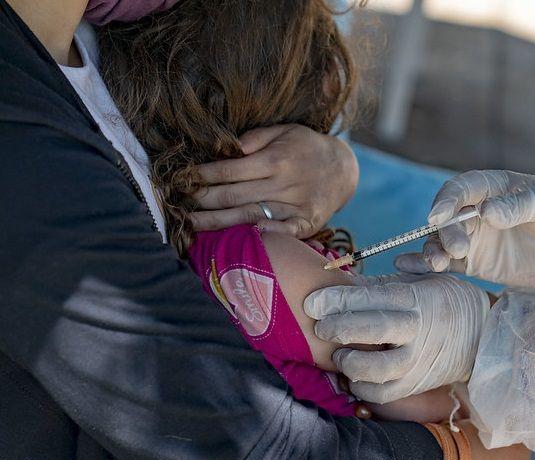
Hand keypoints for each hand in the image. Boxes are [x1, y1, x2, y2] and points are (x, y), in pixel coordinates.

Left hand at [190, 125, 357, 237]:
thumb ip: (255, 138)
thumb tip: (227, 147)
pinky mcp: (307, 221)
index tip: (181, 180)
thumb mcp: (285, 130)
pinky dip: (268, 235)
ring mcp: (295, 205)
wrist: (344, 168)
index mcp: (275, 159)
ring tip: (191, 226)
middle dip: (201, 200)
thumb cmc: (307, 147)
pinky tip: (247, 238)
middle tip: (175, 204)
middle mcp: (283, 183)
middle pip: (234, 195)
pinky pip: (285, 231)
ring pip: (250, 215)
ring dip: (219, 223)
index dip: (202, 175)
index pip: (229, 169)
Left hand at [303, 273, 489, 403]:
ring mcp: (419, 360)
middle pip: (374, 329)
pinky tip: (354, 377)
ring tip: (340, 357)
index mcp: (417, 298)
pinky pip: (385, 393)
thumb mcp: (423, 280)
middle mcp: (418, 329)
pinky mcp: (417, 384)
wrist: (482, 334)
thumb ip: (386, 282)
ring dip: (351, 363)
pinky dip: (363, 388)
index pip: (374, 297)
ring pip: (379, 369)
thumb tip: (345, 280)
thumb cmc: (442, 301)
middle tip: (321, 328)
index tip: (313, 302)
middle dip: (341, 328)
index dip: (340, 299)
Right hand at [396, 170, 534, 291]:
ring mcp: (479, 238)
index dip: (447, 200)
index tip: (438, 216)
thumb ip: (520, 206)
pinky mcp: (481, 264)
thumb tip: (488, 212)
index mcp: (496, 187)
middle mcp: (480, 211)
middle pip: (447, 218)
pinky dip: (426, 265)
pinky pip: (450, 263)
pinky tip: (407, 268)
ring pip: (443, 241)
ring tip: (437, 265)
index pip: (462, 188)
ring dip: (433, 250)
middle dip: (444, 233)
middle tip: (458, 250)